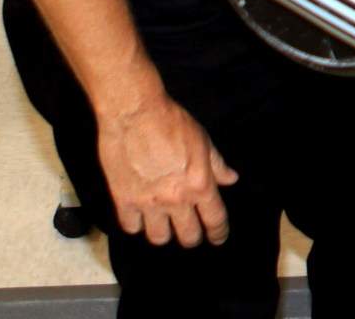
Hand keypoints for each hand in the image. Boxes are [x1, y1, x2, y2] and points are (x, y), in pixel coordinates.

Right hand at [96, 93, 239, 246]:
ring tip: (164, 226)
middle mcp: (176, 199)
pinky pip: (131, 227)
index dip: (219, 233)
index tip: (218, 238)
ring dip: (164, 234)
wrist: (135, 114)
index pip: (215, 220)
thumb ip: (217, 165)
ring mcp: (149, 202)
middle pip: (188, 237)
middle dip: (193, 238)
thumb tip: (230, 179)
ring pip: (159, 238)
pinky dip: (136, 225)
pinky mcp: (124, 200)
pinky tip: (139, 217)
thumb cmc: (172, 122)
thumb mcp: (203, 141)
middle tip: (191, 233)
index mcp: (200, 185)